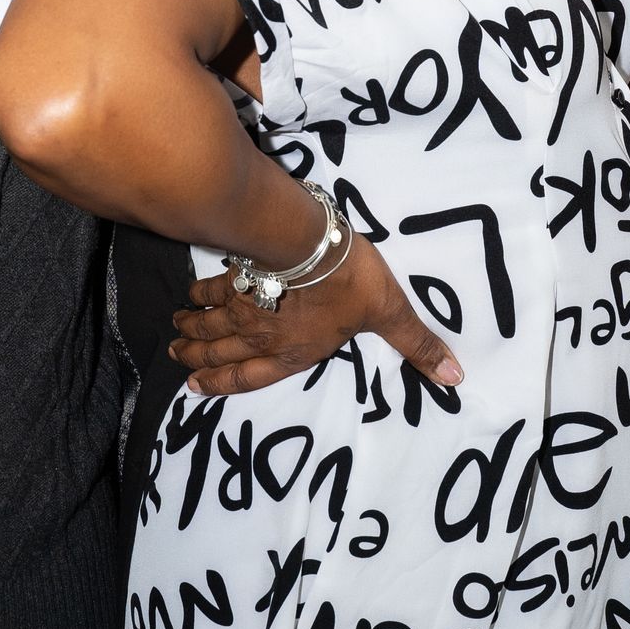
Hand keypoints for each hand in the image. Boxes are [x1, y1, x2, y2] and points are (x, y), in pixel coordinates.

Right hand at [168, 233, 463, 398]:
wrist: (312, 243)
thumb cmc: (350, 282)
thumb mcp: (390, 313)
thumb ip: (417, 346)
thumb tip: (454, 379)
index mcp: (294, 351)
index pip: (250, 376)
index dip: (221, 384)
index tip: (194, 385)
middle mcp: (261, 335)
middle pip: (220, 351)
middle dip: (198, 358)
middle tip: (177, 359)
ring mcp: (244, 305)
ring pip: (210, 322)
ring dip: (192, 330)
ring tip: (175, 334)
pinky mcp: (238, 274)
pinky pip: (213, 289)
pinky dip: (199, 295)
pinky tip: (189, 295)